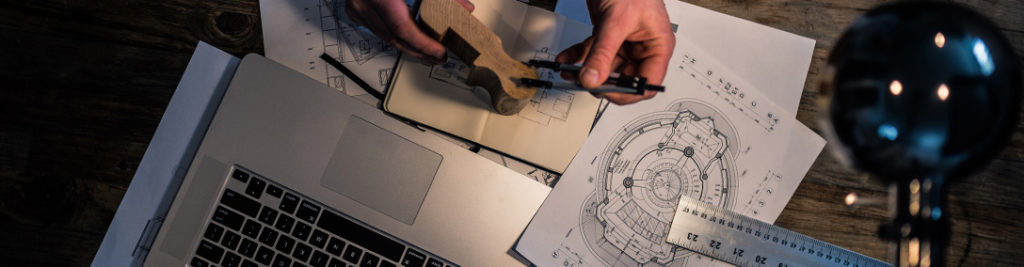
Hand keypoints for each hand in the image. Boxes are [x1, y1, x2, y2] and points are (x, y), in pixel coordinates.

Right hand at [345, 0, 474, 61]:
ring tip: (428, 52)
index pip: (402, 28)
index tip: (440, 52)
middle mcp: (363, 2)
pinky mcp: (354, 8)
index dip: (423, 44)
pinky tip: (409, 40)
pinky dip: (394, 35)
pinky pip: (376, 28)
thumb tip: (464, 7)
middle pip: (394, 37)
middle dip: (419, 50)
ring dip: (407, 45)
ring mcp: (355, 7)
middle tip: (439, 57)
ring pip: (384, 36)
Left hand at [557, 0, 674, 104]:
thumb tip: (592, 79)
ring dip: (585, 72)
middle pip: (624, 79)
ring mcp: (624, 43)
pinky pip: (592, 54)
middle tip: (585, 81)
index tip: (605, 91)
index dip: (627, 92)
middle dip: (602, 82)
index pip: (647, 83)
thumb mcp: (616, 22)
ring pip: (605, 69)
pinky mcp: (607, 36)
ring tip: (570, 72)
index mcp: (657, 46)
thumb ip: (603, 54)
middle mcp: (642, 47)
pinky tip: (566, 60)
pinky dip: (578, 57)